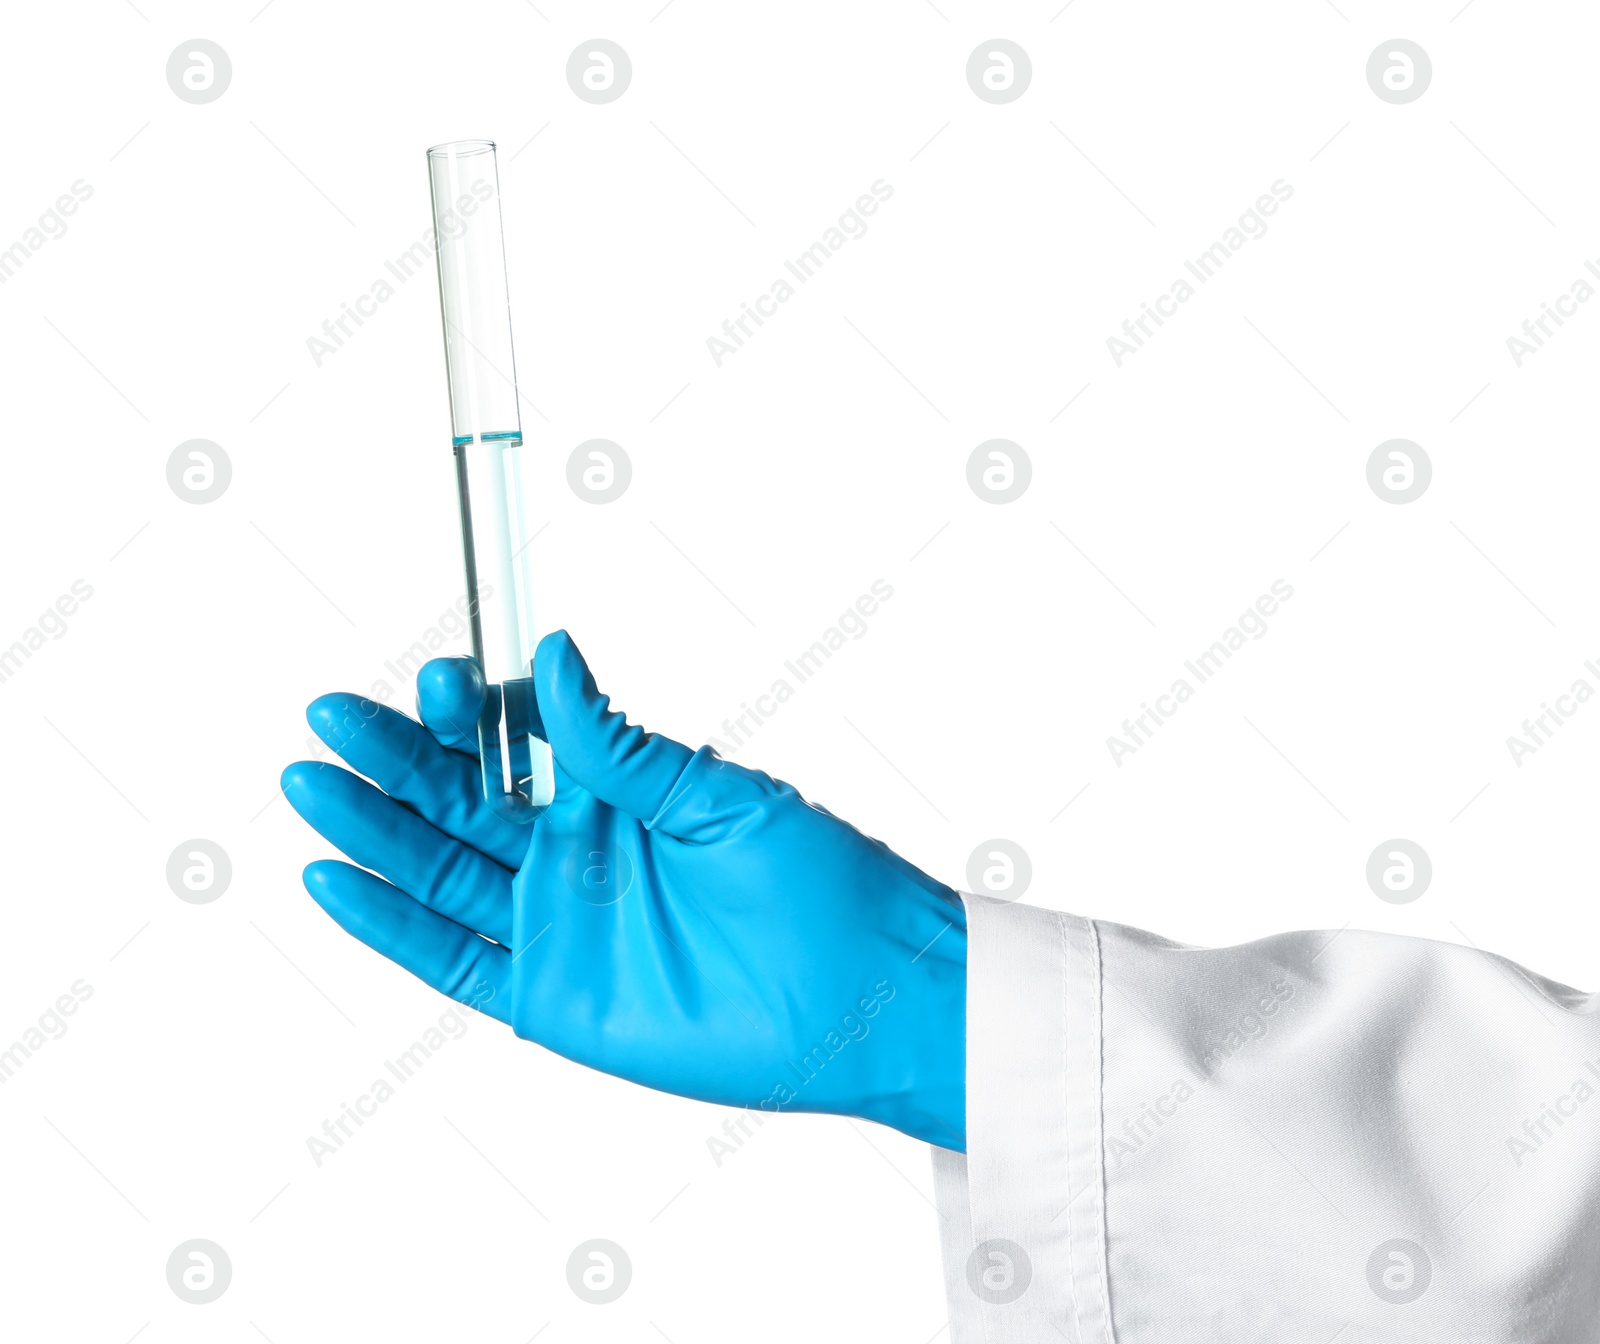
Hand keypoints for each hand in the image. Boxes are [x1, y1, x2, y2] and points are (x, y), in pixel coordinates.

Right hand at [281, 630, 966, 1148]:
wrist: (864, 997)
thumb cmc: (816, 881)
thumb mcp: (714, 795)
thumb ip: (619, 744)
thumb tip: (552, 656)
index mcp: (615, 793)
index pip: (514, 740)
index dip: (468, 711)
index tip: (439, 679)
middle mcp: (574, 853)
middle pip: (458, 799)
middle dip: (394, 758)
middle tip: (332, 718)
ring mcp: (556, 924)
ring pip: (440, 870)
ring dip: (373, 829)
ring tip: (311, 782)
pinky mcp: (549, 996)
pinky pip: (452, 957)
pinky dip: (389, 923)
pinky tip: (334, 880)